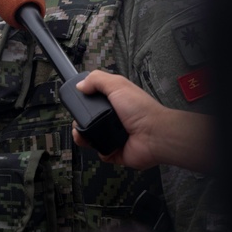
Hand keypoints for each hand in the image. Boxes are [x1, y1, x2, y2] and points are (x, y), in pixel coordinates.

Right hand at [73, 70, 212, 172]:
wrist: (154, 135)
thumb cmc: (141, 109)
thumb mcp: (118, 85)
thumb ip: (97, 79)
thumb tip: (80, 85)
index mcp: (114, 102)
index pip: (93, 100)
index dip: (83, 100)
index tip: (77, 102)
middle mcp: (113, 119)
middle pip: (88, 119)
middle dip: (79, 120)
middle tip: (79, 119)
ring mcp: (114, 136)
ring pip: (90, 136)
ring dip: (82, 135)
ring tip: (81, 134)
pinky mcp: (115, 151)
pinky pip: (99, 151)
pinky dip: (96, 149)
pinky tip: (96, 143)